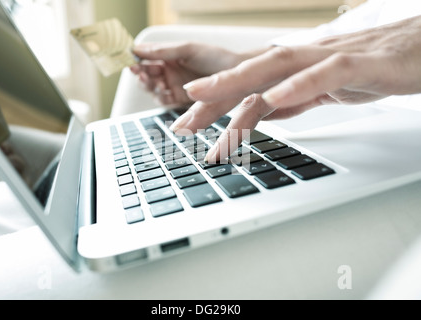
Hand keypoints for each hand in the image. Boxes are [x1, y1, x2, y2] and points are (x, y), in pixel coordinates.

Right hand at [131, 42, 267, 106]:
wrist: (238, 73)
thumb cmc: (215, 57)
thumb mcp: (188, 49)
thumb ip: (164, 50)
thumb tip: (138, 48)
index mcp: (169, 57)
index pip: (146, 59)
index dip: (137, 61)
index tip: (131, 61)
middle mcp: (169, 73)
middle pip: (147, 76)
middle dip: (142, 75)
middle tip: (141, 73)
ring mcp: (175, 87)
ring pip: (154, 90)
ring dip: (150, 87)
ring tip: (152, 81)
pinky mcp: (181, 102)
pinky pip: (165, 102)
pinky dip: (161, 98)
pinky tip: (162, 93)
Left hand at [173, 16, 420, 161]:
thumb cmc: (376, 68)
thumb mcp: (326, 90)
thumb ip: (295, 97)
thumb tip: (266, 109)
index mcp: (297, 68)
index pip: (249, 84)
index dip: (215, 102)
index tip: (187, 122)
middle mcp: (306, 59)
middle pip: (251, 74)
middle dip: (212, 96)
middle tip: (181, 121)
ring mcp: (330, 58)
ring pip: (276, 66)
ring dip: (238, 82)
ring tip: (205, 98)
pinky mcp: (359, 64)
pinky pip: (325, 73)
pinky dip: (299, 85)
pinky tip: (275, 97)